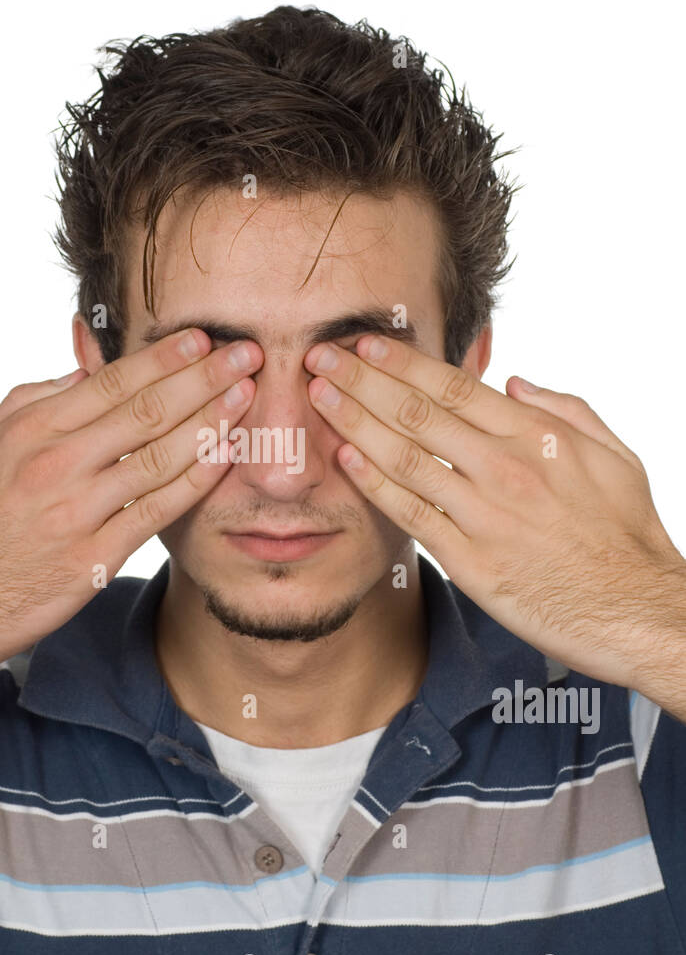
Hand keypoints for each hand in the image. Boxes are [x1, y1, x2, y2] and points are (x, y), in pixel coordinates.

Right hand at [0, 329, 260, 676]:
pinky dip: (197, 480)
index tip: (201, 338)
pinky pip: (158, 510)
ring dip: (212, 422)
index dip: (163, 357)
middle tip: (246, 354)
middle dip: (203, 378)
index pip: (111, 382)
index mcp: (31, 430)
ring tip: (248, 396)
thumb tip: (86, 368)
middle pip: (146, 411)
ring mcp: (78, 512)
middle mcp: (56, 465)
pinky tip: (226, 456)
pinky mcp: (96, 558)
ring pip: (160, 457)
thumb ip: (36, 400)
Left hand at [304, 334, 685, 691]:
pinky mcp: (470, 562)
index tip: (365, 342)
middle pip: (417, 413)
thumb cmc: (627, 535)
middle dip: (361, 380)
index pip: (454, 386)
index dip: (402, 361)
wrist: (636, 612)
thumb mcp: (615, 456)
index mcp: (538, 437)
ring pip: (404, 458)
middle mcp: (505, 469)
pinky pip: (410, 515)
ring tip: (318, 398)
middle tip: (319, 358)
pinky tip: (344, 460)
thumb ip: (565, 409)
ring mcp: (484, 516)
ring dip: (354, 423)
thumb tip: (513, 381)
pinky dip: (373, 484)